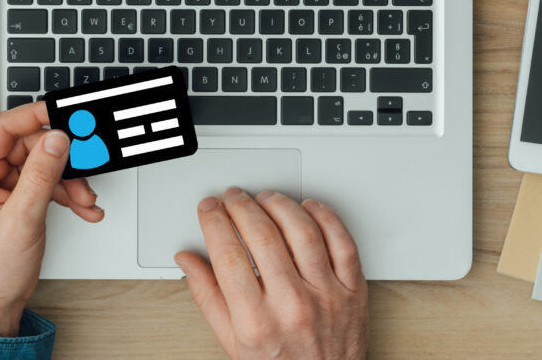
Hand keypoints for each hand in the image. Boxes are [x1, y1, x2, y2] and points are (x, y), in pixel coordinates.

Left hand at [0, 102, 103, 335]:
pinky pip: (42, 181)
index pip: (3, 128)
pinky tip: (81, 206)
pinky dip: (64, 192)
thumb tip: (57, 139)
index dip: (36, 116)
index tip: (65, 112)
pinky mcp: (10, 197)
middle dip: (61, 161)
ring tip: (85, 199)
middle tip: (84, 171)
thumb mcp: (20, 219)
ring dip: (68, 180)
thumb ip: (41, 174)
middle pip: (28, 146)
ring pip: (40, 164)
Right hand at [175, 188, 367, 359]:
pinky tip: (308, 208)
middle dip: (241, 206)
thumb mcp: (233, 342)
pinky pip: (342, 242)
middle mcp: (292, 306)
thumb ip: (208, 297)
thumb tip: (188, 260)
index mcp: (256, 321)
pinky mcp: (353, 291)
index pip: (228, 254)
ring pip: (302, 231)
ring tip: (265, 199)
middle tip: (232, 198)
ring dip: (279, 205)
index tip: (210, 209)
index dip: (214, 221)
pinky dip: (325, 217)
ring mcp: (327, 296)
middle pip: (262, 235)